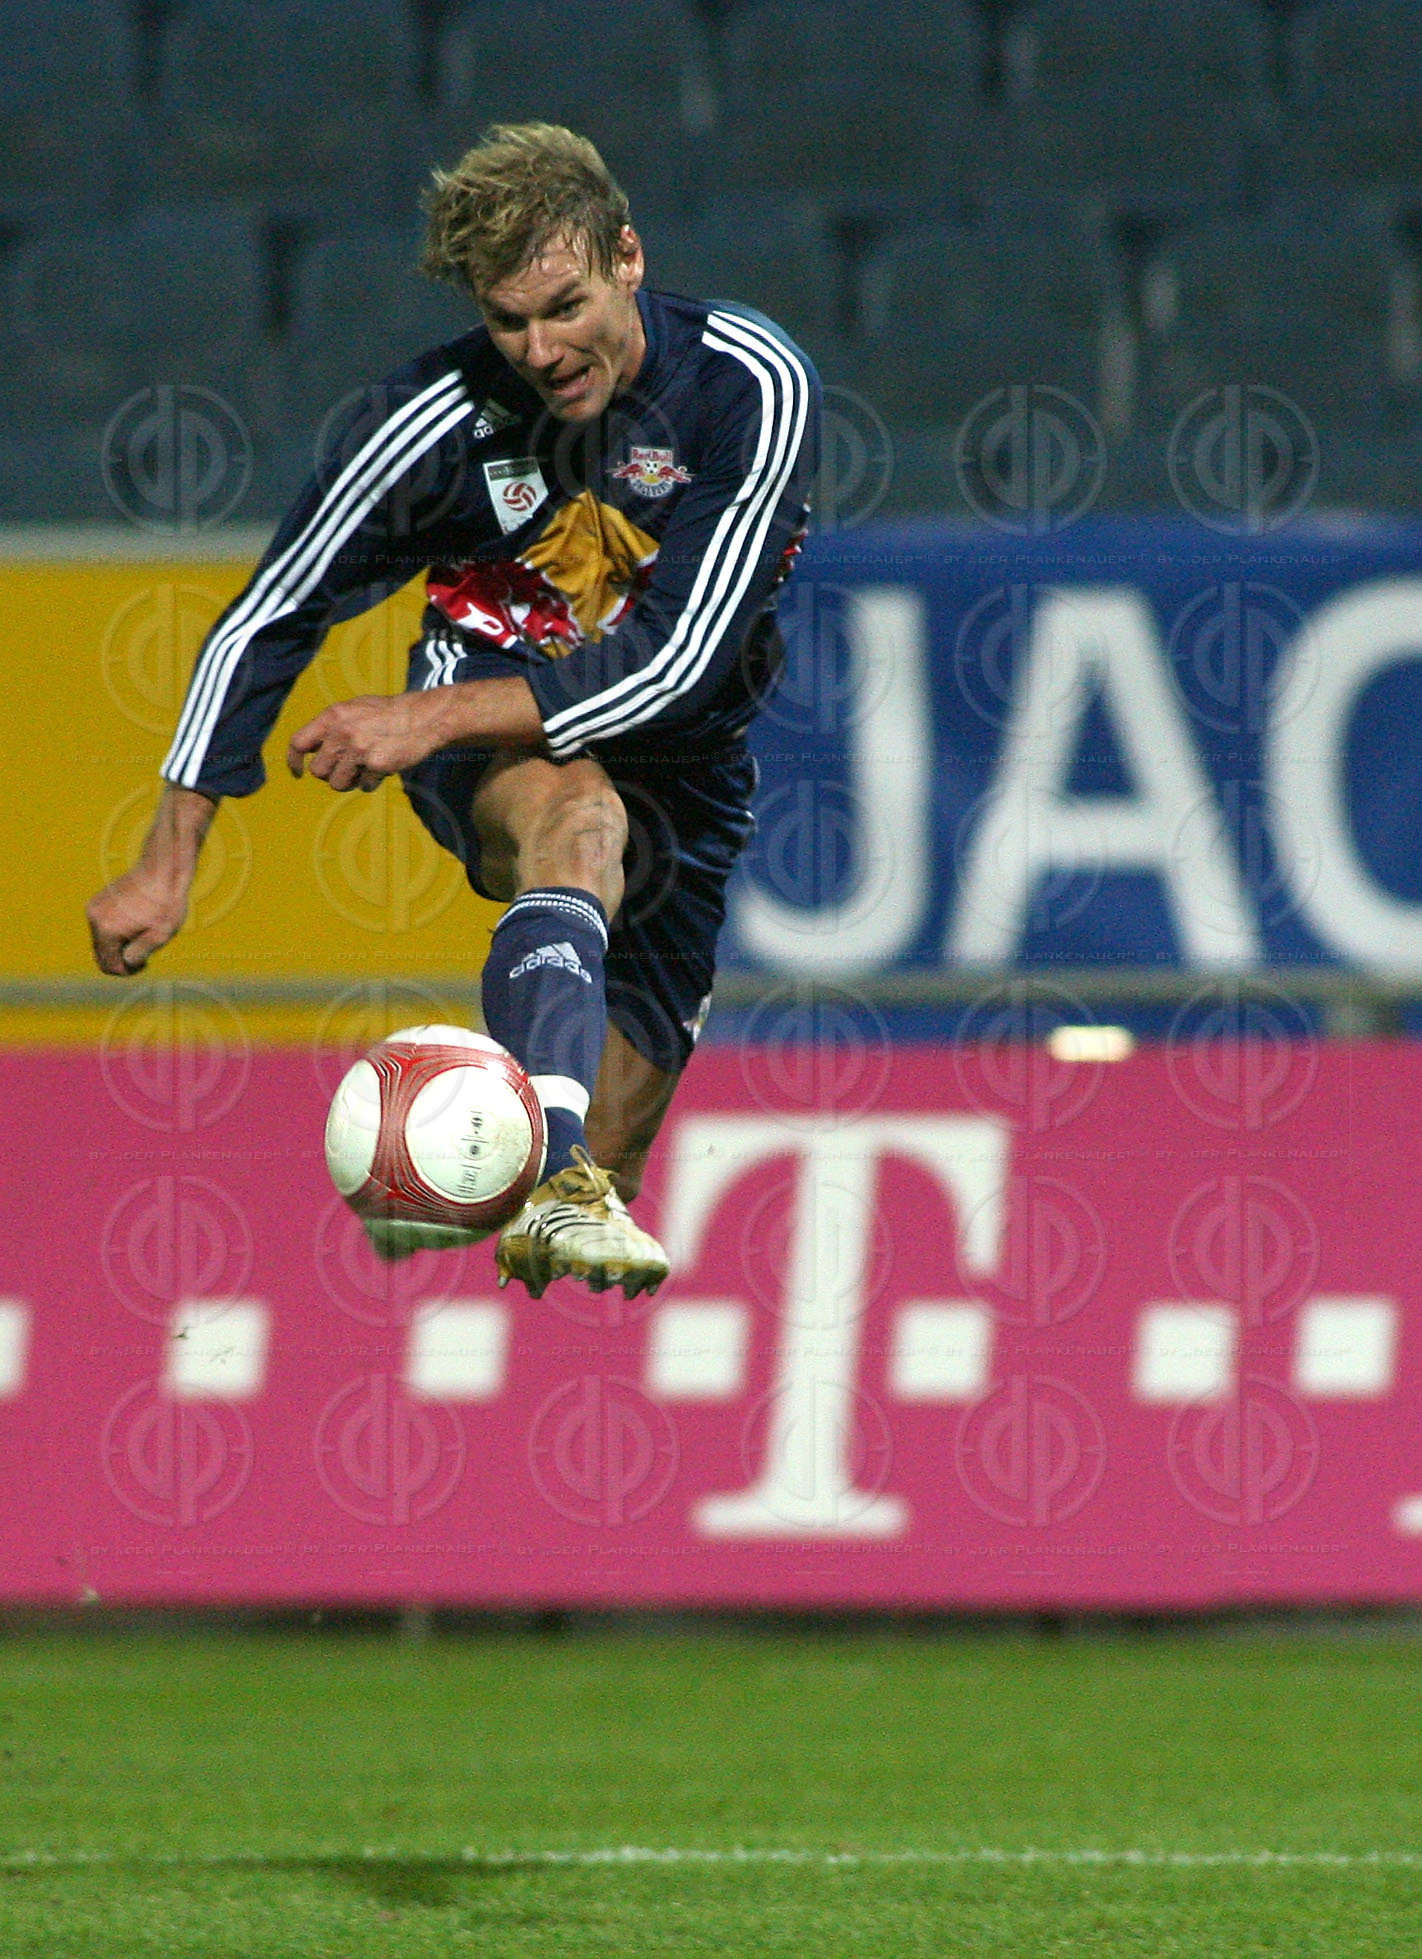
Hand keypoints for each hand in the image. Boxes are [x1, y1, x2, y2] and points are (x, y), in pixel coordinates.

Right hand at [87, 862, 191, 974]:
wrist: (162, 869)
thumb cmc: (166, 902)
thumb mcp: (161, 935)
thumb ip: (140, 953)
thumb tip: (124, 962)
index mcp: (107, 929)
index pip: (109, 966)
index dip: (128, 971)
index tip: (146, 962)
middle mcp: (94, 918)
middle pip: (102, 955)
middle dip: (122, 959)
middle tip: (145, 953)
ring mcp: (94, 908)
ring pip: (102, 941)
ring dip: (120, 944)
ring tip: (143, 934)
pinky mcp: (98, 901)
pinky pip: (103, 927)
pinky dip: (116, 932)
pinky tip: (136, 923)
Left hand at [287, 694, 441, 791]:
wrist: (422, 718)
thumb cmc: (388, 714)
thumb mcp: (354, 709)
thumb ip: (332, 726)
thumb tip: (313, 748)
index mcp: (332, 716)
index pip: (299, 742)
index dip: (294, 760)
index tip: (298, 772)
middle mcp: (341, 732)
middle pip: (318, 771)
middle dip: (330, 774)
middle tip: (348, 768)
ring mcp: (359, 749)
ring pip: (337, 784)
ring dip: (350, 782)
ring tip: (365, 770)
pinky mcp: (376, 764)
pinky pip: (364, 786)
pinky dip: (372, 783)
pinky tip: (383, 769)